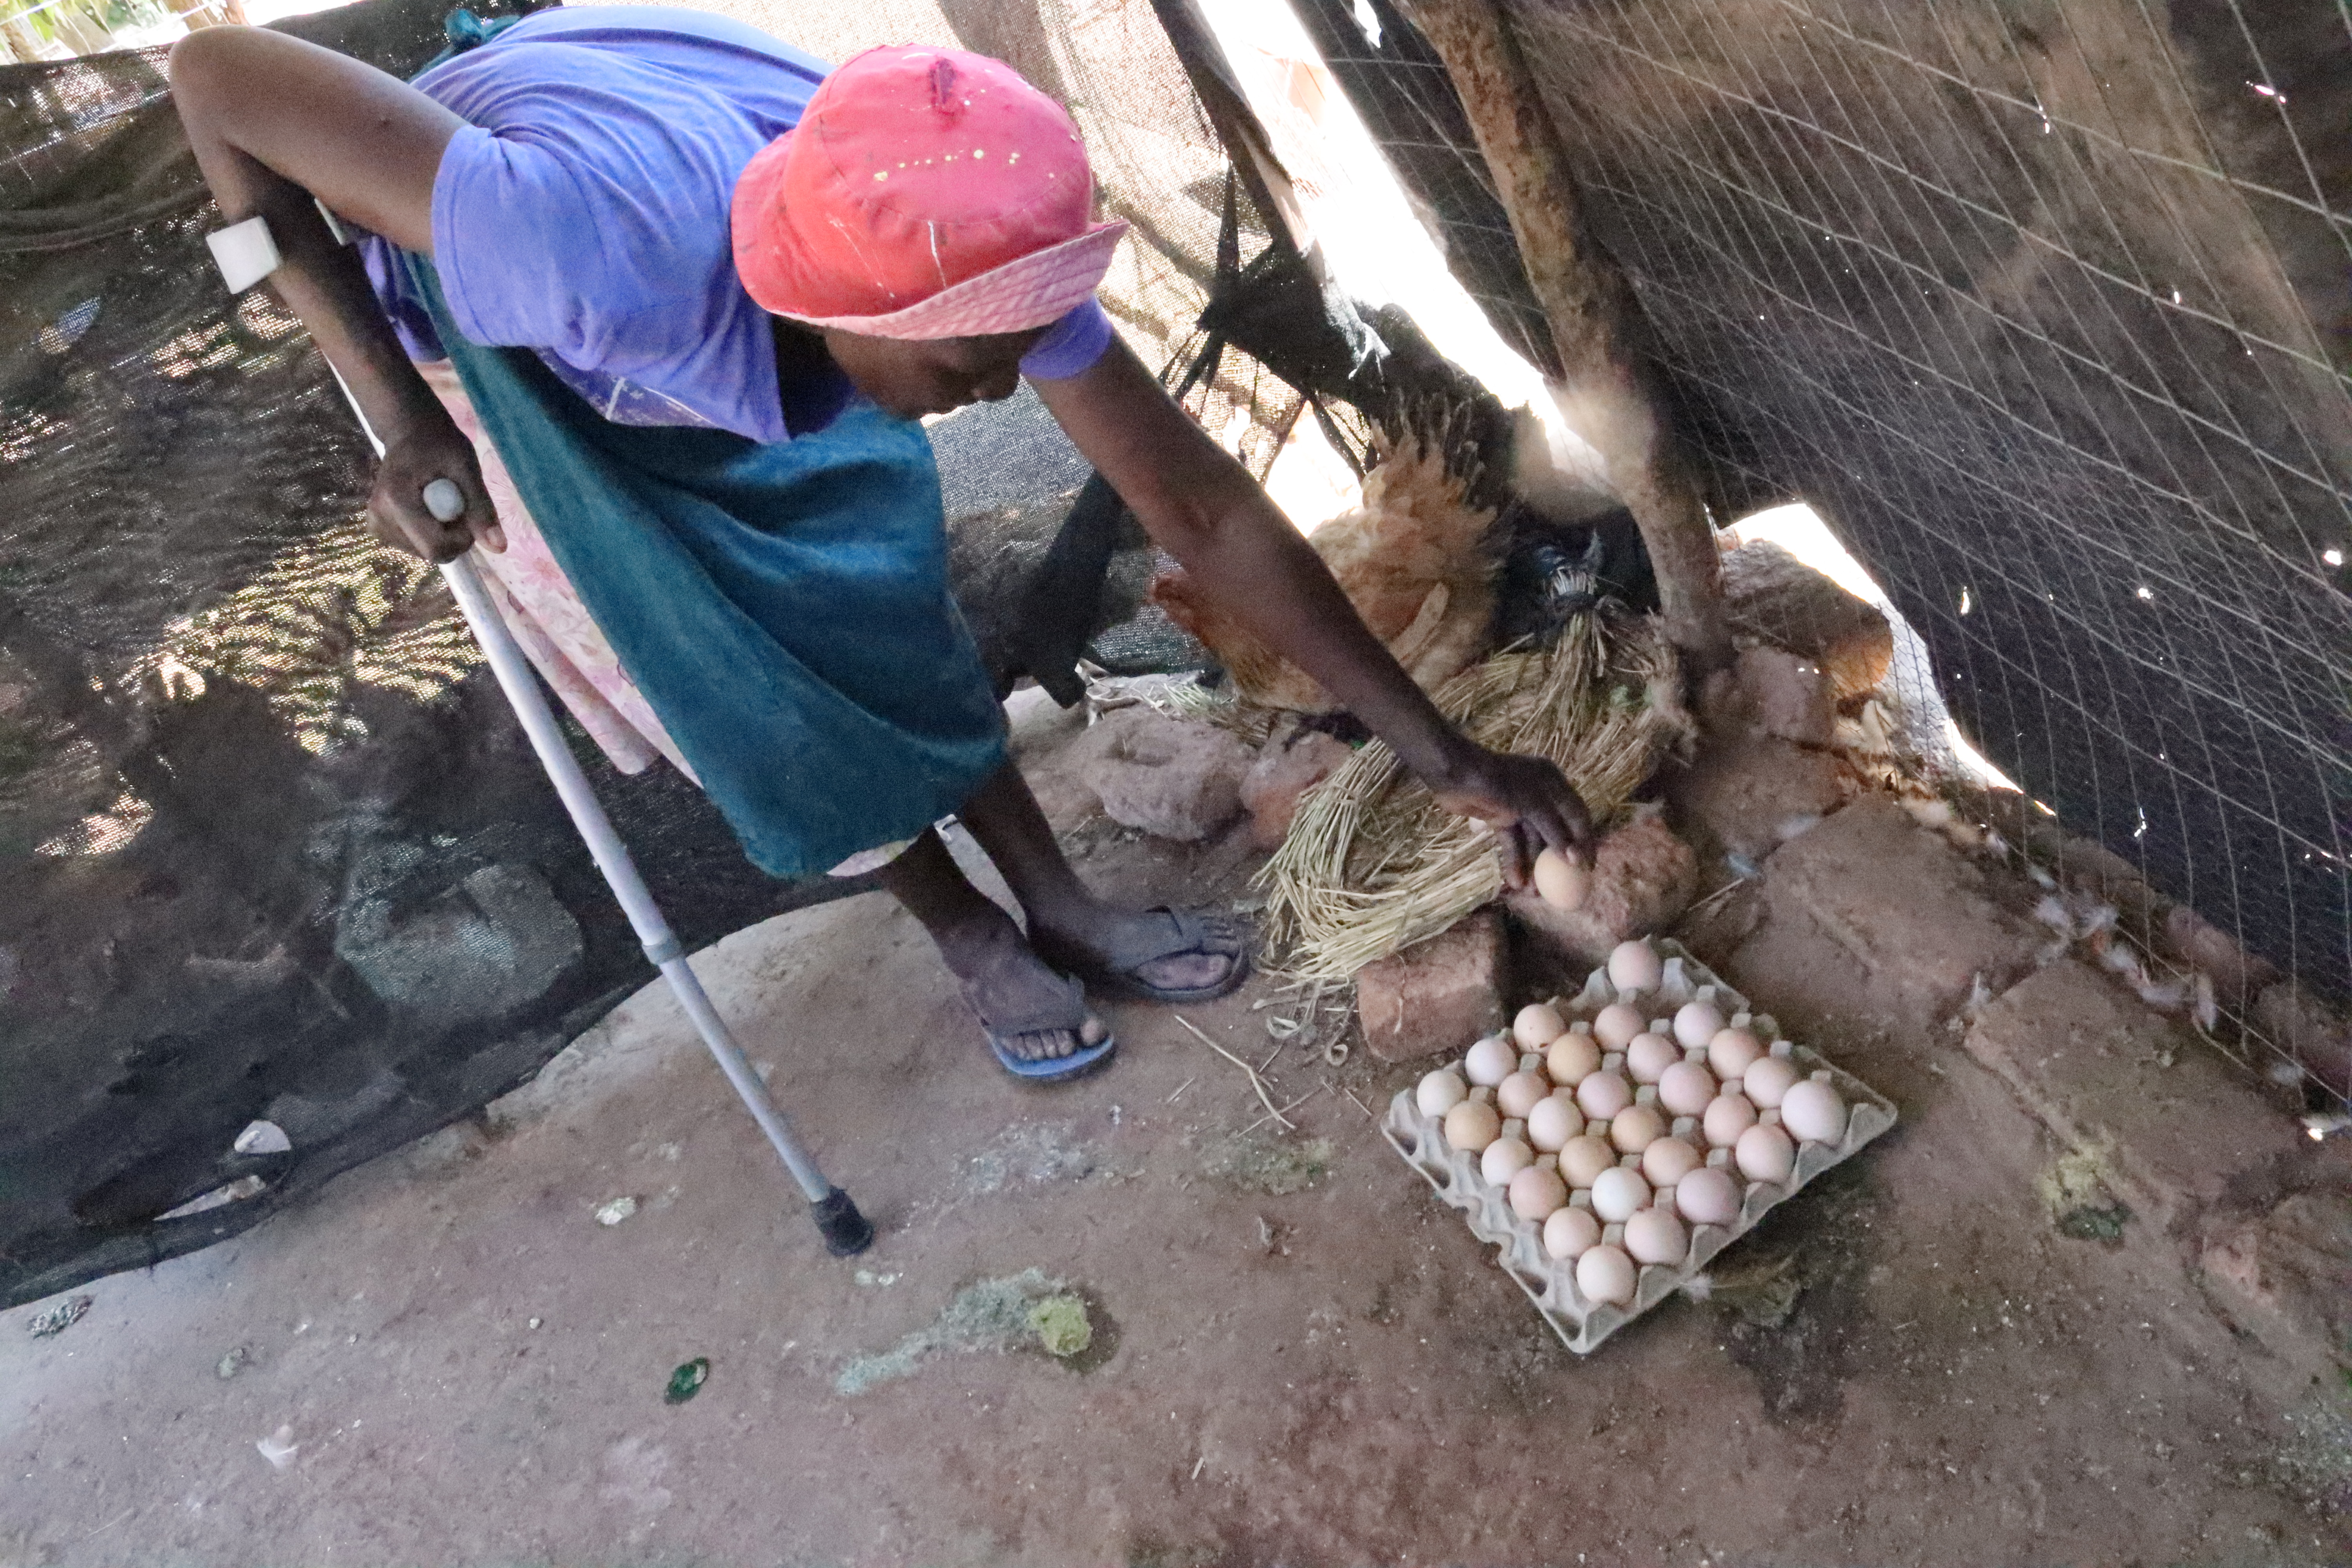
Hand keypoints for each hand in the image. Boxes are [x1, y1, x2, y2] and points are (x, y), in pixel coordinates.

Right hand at [367, 412, 502, 561]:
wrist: (409, 432)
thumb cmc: (438, 443)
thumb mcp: (467, 468)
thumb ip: (481, 508)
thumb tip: (499, 548)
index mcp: (395, 500)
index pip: (435, 548)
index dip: (461, 539)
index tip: (467, 512)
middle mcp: (379, 518)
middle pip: (431, 553)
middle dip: (454, 536)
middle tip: (456, 504)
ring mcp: (376, 525)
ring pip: (425, 552)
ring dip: (443, 534)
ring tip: (440, 501)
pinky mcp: (379, 528)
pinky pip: (417, 545)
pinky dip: (431, 533)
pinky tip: (428, 509)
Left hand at [1428, 741, 1594, 891]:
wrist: (1453, 773)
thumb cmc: (1497, 782)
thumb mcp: (1531, 804)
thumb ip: (1554, 831)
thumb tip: (1575, 858)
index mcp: (1554, 783)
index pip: (1577, 816)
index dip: (1584, 842)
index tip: (1587, 869)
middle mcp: (1540, 793)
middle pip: (1555, 831)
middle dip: (1556, 860)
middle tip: (1560, 886)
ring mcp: (1519, 806)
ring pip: (1532, 840)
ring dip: (1533, 866)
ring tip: (1532, 892)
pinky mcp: (1500, 817)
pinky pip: (1513, 842)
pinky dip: (1515, 860)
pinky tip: (1515, 881)